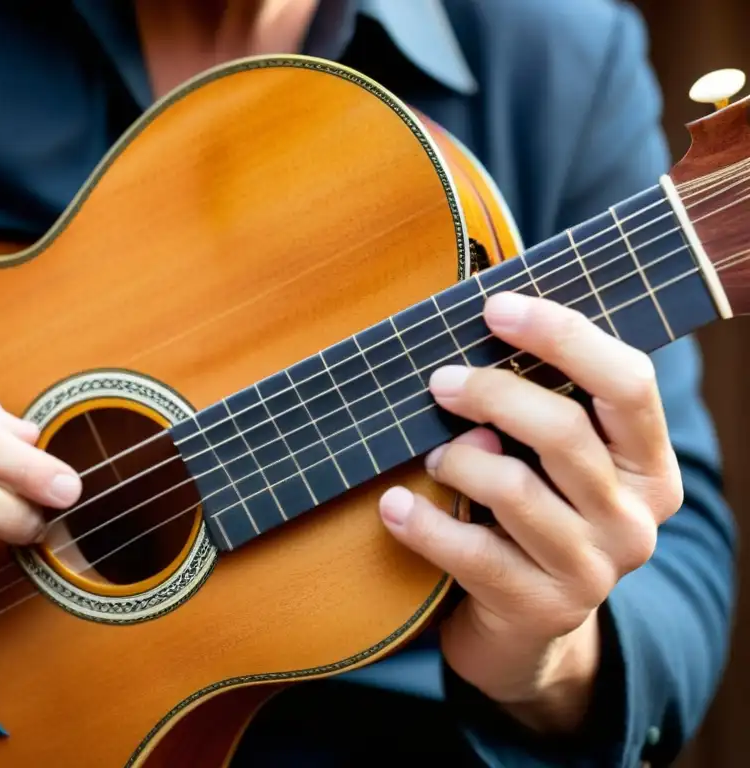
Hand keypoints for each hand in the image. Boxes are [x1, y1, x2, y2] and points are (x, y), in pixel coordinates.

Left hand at [378, 292, 682, 732]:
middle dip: (490, 394)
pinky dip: (423, 523)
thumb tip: (484, 323)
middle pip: (564, 431)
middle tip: (440, 382)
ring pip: (514, 488)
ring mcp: (593, 568)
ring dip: (457, 461)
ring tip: (434, 456)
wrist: (528, 622)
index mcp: (648, 464)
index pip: (629, 381)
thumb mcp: (554, 460)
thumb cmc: (535, 512)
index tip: (496, 307)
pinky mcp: (541, 606)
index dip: (563, 335)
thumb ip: (543, 402)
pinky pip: (472, 552)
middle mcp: (635, 517)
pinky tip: (394, 505)